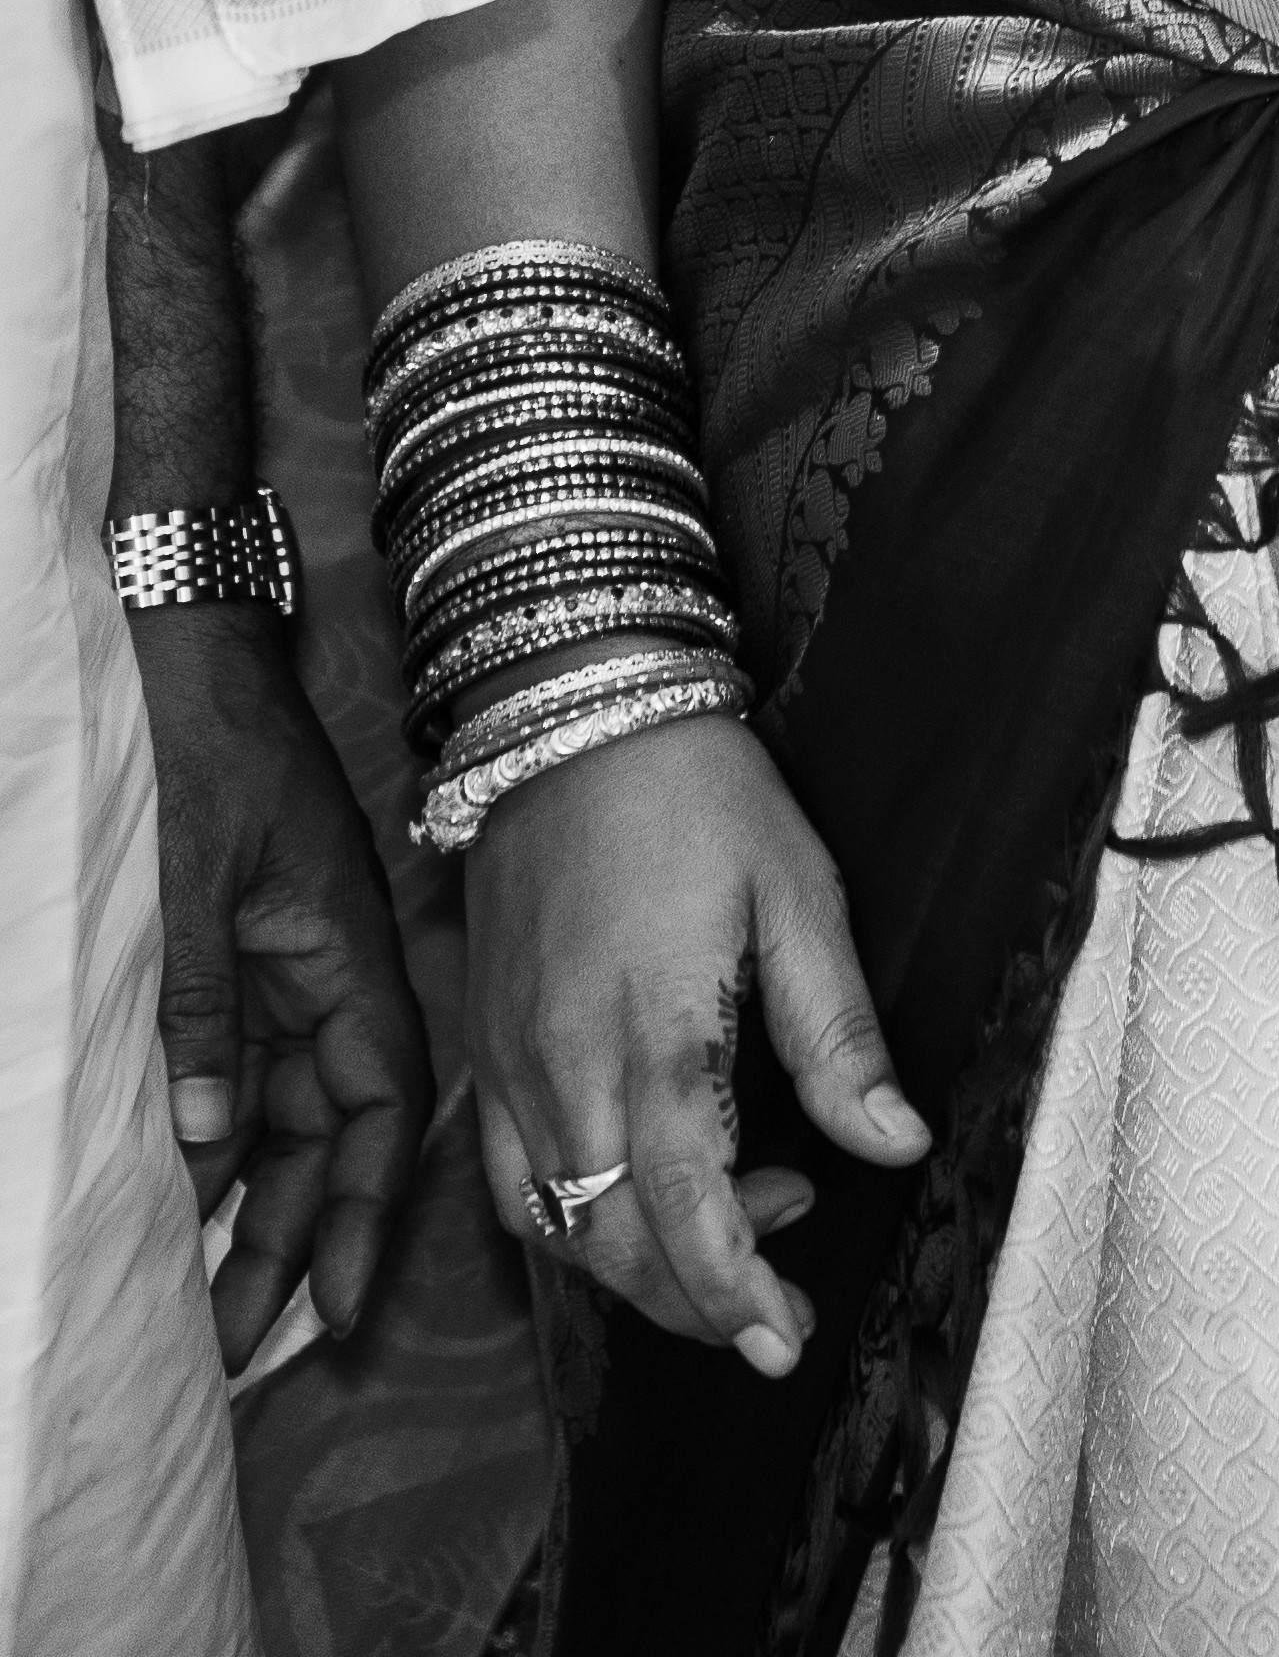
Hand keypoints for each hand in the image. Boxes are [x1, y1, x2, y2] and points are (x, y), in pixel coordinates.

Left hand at [130, 606, 432, 1366]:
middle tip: (247, 1342)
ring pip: (285, 1109)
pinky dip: (223, 1141)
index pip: (378, 1103)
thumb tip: (205, 1149)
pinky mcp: (244, 948)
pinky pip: (245, 1068)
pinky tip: (190, 1200)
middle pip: (332, 1128)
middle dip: (298, 1238)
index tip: (339, 1305)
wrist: (191, 646)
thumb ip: (205, 1013)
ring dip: (256, 1204)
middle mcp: (328, 968)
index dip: (367, 1209)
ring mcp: (287, 959)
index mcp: (345, 949)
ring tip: (215, 1301)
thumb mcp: (199, 880)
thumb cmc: (208, 748)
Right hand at [465, 712, 926, 1375]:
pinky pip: (510, 1181)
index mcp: (655, 1032)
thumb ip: (838, 1034)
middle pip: (617, 1241)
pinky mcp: (480, 1051)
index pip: (687, 1208)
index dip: (736, 1291)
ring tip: (739, 1218)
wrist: (572, 710)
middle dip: (699, 1296)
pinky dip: (573, 1219)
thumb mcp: (798, 891)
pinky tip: (639, 1193)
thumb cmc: (699, 792)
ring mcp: (509, 1065)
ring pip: (561, 1225)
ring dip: (641, 1264)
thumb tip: (896, 1143)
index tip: (784, 1339)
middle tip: (781, 1285)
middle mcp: (566, 1067)